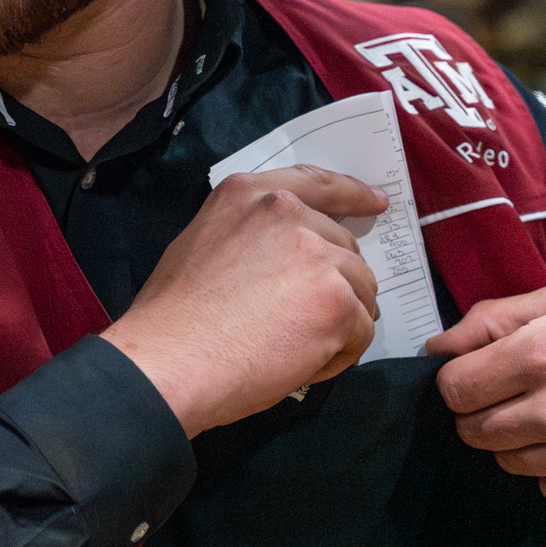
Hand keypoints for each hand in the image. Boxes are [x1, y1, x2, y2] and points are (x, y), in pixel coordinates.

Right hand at [102, 165, 384, 436]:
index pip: (314, 183)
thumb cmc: (173, 317)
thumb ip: (252, 235)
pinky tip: (300, 364)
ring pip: (359, 290)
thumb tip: (286, 258)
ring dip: (338, 321)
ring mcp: (316, 255)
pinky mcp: (336, 300)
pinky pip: (360, 330)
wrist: (170, 361)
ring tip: (294, 348)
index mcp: (249, 195)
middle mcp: (287, 213)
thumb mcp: (202, 243)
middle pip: (343, 248)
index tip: (375, 202)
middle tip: (300, 322)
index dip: (350, 194)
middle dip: (334, 285)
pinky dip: (339, 354)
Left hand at [425, 283, 545, 510]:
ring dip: (521, 441)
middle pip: (475, 431)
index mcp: (542, 355)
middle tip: (520, 394)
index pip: (454, 391)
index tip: (480, 376)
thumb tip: (437, 348)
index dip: (459, 382)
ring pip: (509, 463)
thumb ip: (489, 320)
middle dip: (485, 412)